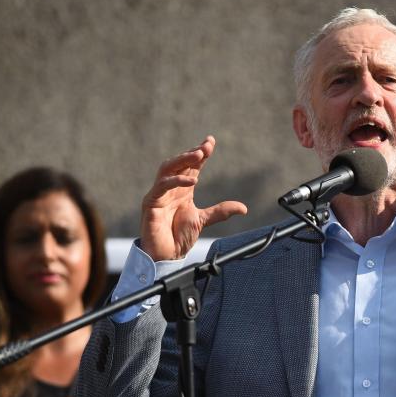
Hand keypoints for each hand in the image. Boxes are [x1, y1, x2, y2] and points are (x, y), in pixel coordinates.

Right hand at [141, 136, 247, 260]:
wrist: (165, 255)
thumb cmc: (179, 237)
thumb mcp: (204, 220)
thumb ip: (221, 211)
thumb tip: (243, 208)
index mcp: (182, 190)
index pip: (191, 166)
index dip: (200, 153)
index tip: (211, 141)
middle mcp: (170, 188)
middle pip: (179, 163)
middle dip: (192, 153)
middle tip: (206, 146)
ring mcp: (159, 194)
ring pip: (167, 168)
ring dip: (182, 159)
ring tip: (198, 155)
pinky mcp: (151, 202)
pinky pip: (162, 186)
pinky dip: (177, 181)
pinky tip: (193, 180)